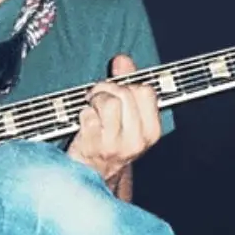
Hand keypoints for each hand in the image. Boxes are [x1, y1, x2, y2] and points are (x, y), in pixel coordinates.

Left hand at [66, 54, 160, 184]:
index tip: (119, 93)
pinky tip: (84, 123)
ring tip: (92, 108)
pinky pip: (88, 114)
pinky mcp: (94, 145)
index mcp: (151, 131)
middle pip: (125, 93)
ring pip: (107, 101)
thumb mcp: (126, 116)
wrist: (92, 174)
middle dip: (107, 89)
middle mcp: (136, 139)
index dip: (128, 86)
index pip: (145, 91)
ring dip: (94, 100)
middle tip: (99, 98)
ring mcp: (115, 144)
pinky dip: (83, 114)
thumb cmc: (109, 142)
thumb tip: (122, 60)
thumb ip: (126, 85)